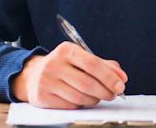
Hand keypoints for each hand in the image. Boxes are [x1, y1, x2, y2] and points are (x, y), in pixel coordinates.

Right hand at [11, 42, 127, 108]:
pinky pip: (70, 105)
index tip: (121, 85)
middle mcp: (53, 64)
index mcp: (66, 50)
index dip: (109, 77)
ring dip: (95, 99)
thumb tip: (121, 77)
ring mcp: (45, 81)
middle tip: (113, 94)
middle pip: (87, 83)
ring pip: (79, 97)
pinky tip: (82, 99)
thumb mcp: (82, 59)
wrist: (34, 76)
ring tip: (98, 96)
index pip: (92, 64)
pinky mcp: (41, 97)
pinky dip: (81, 105)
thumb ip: (104, 66)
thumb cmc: (65, 67)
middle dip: (105, 91)